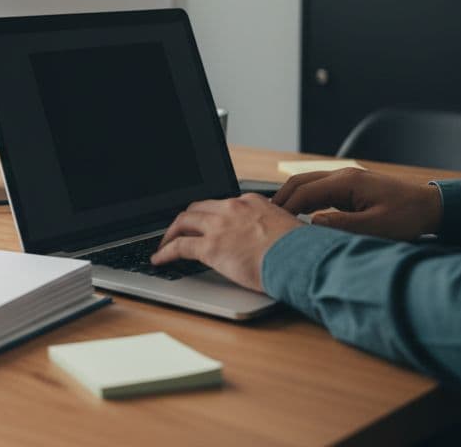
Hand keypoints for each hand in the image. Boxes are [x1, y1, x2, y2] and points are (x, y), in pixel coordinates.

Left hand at [150, 194, 302, 292]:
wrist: (301, 258)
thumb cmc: (301, 250)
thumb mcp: (287, 229)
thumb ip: (271, 229)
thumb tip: (271, 241)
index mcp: (251, 202)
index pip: (222, 203)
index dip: (209, 214)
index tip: (204, 222)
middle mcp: (232, 208)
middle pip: (198, 208)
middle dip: (185, 219)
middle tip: (179, 231)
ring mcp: (219, 226)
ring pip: (183, 222)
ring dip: (170, 233)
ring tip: (164, 244)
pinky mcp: (211, 247)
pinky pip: (179, 246)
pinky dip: (165, 252)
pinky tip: (159, 259)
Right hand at [271, 168, 440, 240]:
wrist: (430, 207)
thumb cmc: (407, 217)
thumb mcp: (375, 227)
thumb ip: (342, 225)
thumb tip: (313, 223)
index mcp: (347, 182)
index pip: (305, 192)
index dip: (286, 206)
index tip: (271, 221)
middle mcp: (343, 176)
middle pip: (301, 181)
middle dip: (281, 197)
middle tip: (265, 216)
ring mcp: (346, 179)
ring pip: (308, 183)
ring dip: (292, 197)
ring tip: (277, 216)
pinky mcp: (351, 187)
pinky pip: (320, 189)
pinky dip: (305, 199)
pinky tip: (300, 214)